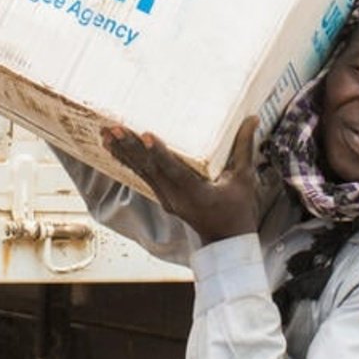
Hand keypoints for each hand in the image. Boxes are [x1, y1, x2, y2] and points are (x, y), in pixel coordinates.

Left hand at [104, 117, 259, 243]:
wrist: (226, 240)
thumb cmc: (237, 210)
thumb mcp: (244, 179)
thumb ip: (243, 147)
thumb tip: (252, 119)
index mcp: (195, 193)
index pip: (173, 170)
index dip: (158, 153)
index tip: (145, 135)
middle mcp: (175, 197)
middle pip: (149, 169)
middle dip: (130, 147)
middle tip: (114, 126)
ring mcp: (166, 198)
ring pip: (141, 171)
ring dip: (123, 151)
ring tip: (106, 133)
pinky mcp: (162, 196)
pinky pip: (142, 176)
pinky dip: (128, 160)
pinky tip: (114, 147)